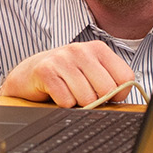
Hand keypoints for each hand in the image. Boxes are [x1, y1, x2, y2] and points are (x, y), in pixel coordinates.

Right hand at [0, 41, 135, 107]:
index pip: (125, 77)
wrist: (27, 74)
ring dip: (77, 103)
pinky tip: (55, 93)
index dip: (118, 94)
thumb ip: (110, 81)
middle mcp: (80, 49)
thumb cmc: (64, 76)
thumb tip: (121, 98)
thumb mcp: (91, 73)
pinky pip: (66, 101)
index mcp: (98, 48)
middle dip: (96, 101)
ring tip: (68, 92)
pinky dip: (62, 104)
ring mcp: (62, 58)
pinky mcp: (45, 71)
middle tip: (82, 95)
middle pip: (107, 90)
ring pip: (86, 98)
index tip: (106, 95)